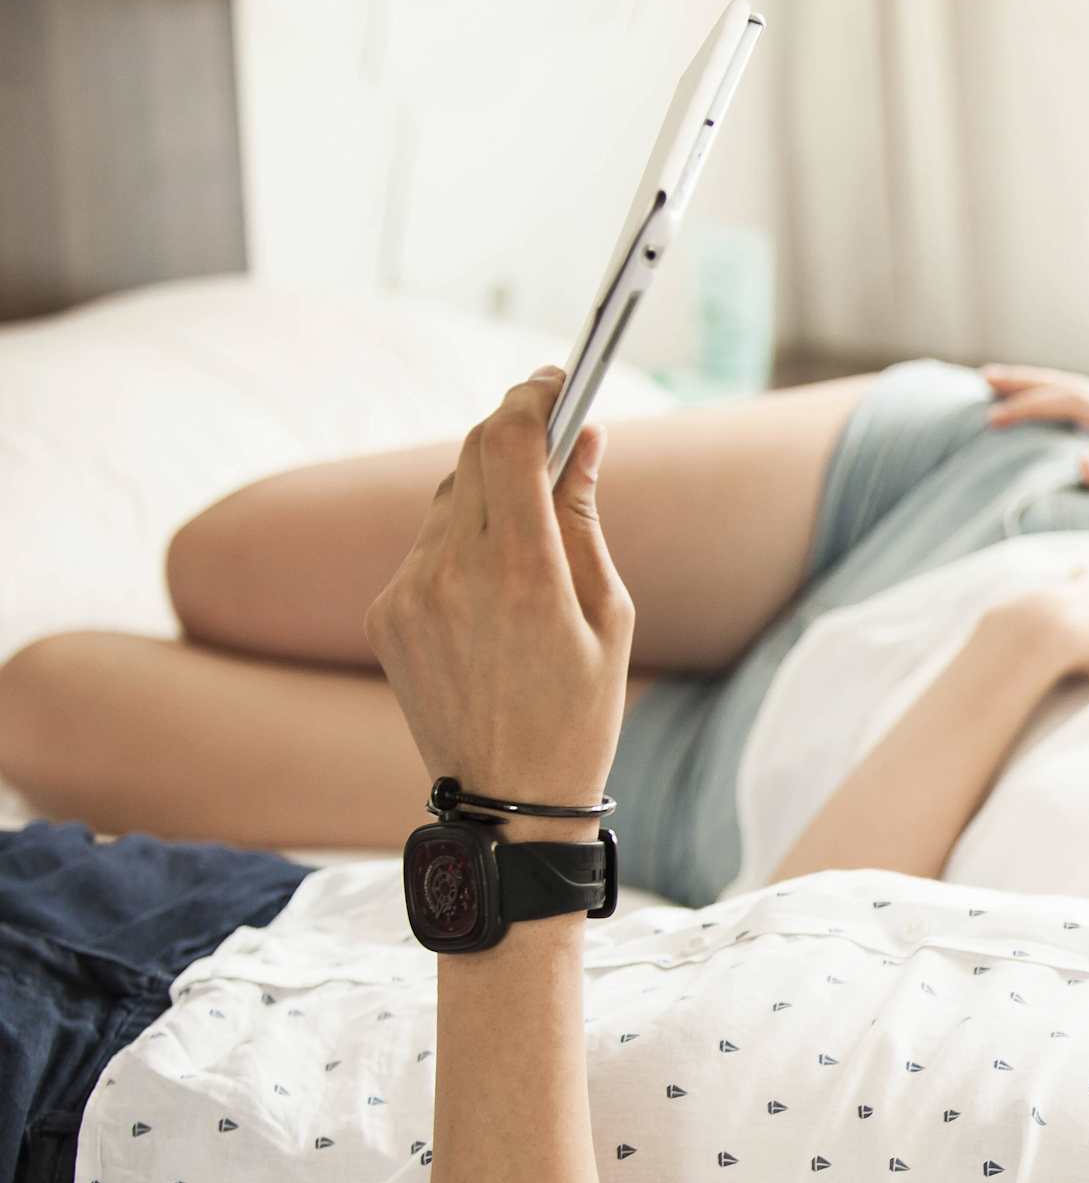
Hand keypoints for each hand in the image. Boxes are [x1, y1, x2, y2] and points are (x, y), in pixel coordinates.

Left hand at [362, 367, 633, 815]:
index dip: (531, 397)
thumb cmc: (579, 713)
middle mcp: (452, 573)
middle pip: (473, 455)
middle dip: (513, 434)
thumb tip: (581, 440)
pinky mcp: (385, 613)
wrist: (508, 802)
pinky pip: (427, 548)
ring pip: (448, 500)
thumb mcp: (609, 615)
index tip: (557, 379)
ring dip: (488, 494)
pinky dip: (461, 544)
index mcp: (521, 573)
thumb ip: (584, 518)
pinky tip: (494, 594)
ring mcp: (409, 592)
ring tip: (529, 538)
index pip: (508, 442)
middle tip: (552, 434)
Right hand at [980, 363, 1088, 555]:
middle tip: (984, 380)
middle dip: (1031, 383)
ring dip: (1049, 395)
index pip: (1080, 402)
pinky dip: (1072, 417)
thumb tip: (1081, 460)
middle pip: (1080, 391)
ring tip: (1012, 395)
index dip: (1034, 403)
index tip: (991, 416)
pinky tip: (1063, 430)